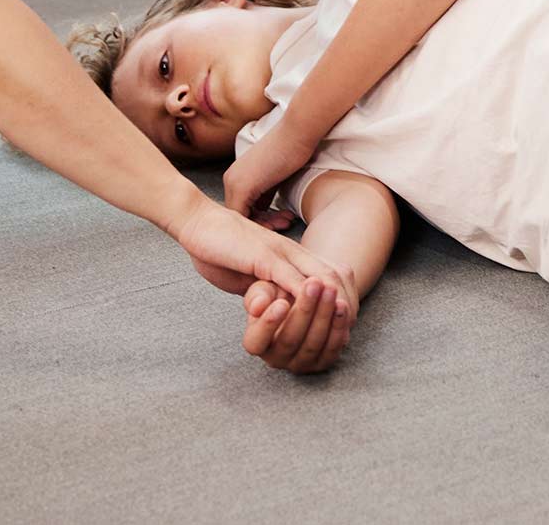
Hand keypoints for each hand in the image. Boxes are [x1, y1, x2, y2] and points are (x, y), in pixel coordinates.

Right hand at [168, 200, 354, 366]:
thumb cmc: (219, 247)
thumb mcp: (249, 273)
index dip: (340, 297)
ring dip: (329, 302)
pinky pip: (288, 277)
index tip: (345, 319)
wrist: (197, 221)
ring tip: (339, 323)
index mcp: (289, 255)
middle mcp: (290, 251)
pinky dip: (303, 295)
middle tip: (351, 326)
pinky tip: (311, 310)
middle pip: (331, 275)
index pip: (327, 274)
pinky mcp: (262, 256)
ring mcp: (278, 252)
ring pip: (316, 277)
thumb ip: (266, 287)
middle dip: (343, 302)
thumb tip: (276, 307)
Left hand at [224, 132, 319, 225]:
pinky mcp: (242, 187)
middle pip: (242, 213)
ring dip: (267, 224)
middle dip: (265, 222)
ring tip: (288, 220)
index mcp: (236, 174)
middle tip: (286, 221)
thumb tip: (263, 207)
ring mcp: (234, 183)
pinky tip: (282, 220)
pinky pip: (245, 217)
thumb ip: (264, 191)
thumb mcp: (274, 175)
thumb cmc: (292, 149)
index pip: (242, 207)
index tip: (282, 218)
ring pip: (243, 217)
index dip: (262, 218)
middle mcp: (230, 178)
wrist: (297, 132)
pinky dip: (263, 223)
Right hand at [241, 269, 359, 373]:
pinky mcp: (323, 361)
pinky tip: (342, 304)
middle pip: (290, 340)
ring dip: (324, 315)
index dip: (268, 324)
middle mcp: (277, 358)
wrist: (304, 298)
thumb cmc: (278, 293)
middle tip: (314, 283)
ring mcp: (301, 363)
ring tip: (330, 289)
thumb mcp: (263, 290)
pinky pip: (333, 347)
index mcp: (256, 342)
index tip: (281, 303)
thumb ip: (258, 296)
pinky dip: (338, 326)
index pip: (256, 341)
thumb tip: (257, 307)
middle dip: (305, 309)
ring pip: (314, 343)